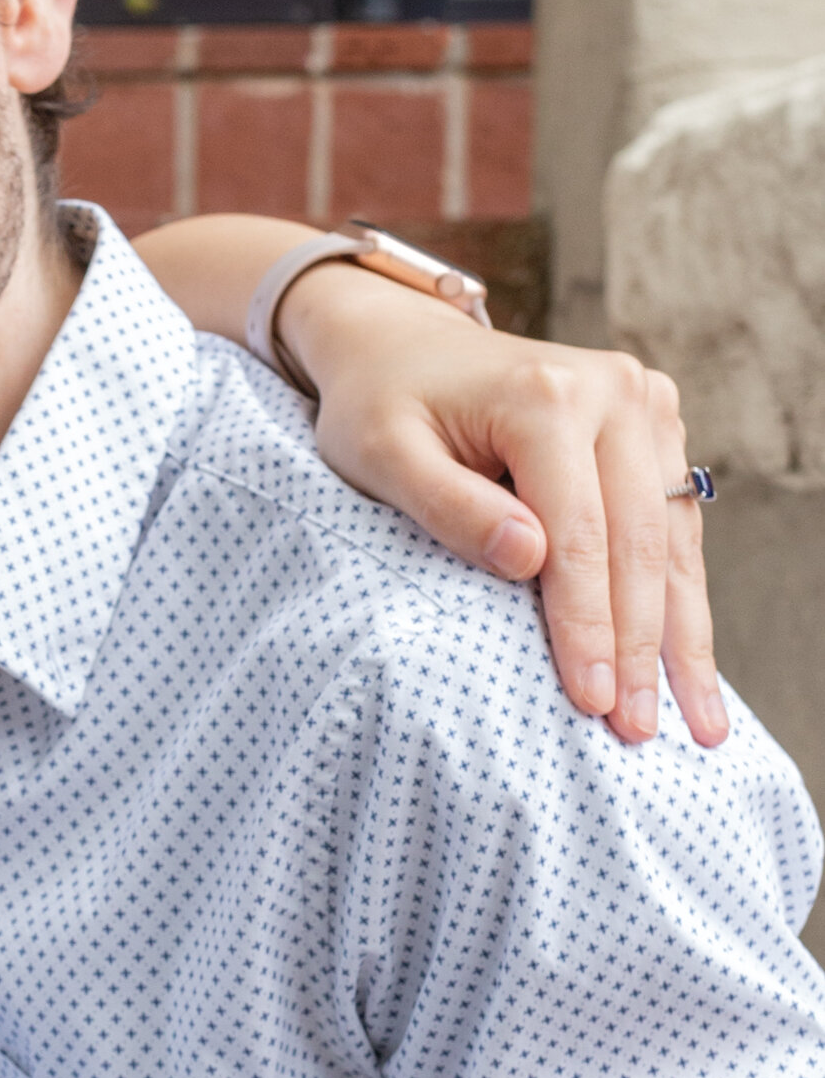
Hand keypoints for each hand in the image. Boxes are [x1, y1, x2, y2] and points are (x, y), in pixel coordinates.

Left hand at [279, 265, 725, 750]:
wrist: (402, 344)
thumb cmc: (379, 407)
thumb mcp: (380, 455)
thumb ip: (449, 506)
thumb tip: (529, 559)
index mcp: (547, 394)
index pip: (580, 535)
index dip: (588, 626)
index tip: (593, 703)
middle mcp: (612, 389)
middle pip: (638, 542)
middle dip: (643, 648)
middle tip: (642, 733)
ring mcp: (643, 403)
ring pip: (672, 540)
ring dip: (681, 635)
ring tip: (697, 721)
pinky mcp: (653, 423)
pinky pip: (673, 525)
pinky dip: (678, 596)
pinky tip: (686, 662)